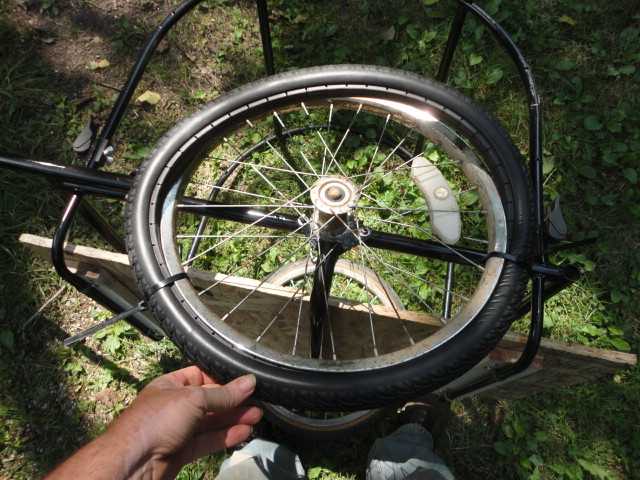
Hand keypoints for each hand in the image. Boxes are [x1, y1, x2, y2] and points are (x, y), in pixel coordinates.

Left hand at [46, 366, 261, 479]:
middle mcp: (174, 406)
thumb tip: (250, 382)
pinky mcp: (182, 451)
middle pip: (210, 400)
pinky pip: (208, 441)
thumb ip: (223, 394)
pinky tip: (244, 432)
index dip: (222, 378)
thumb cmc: (156, 421)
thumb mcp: (193, 399)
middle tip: (258, 400)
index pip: (201, 376)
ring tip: (257, 416)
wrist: (133, 462)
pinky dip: (226, 436)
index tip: (246, 380)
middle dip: (233, 400)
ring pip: (211, 422)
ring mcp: (178, 430)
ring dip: (234, 418)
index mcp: (170, 385)